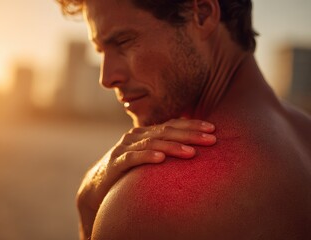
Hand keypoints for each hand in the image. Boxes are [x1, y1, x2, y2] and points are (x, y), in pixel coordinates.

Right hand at [77, 118, 215, 238]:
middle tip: (211, 139)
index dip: (192, 125)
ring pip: (152, 143)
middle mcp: (136, 136)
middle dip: (190, 134)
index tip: (213, 129)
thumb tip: (193, 149)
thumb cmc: (130, 169)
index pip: (172, 125)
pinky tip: (160, 159)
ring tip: (191, 153)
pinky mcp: (115, 163)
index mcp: (146, 133)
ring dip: (172, 147)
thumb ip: (165, 149)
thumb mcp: (148, 156)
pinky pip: (132, 158)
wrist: (99, 183)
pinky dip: (147, 157)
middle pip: (166, 131)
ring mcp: (125, 148)